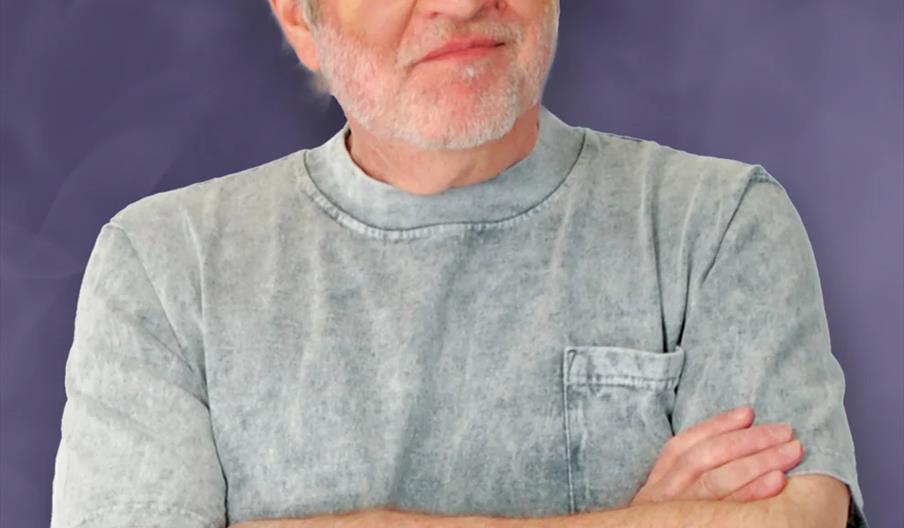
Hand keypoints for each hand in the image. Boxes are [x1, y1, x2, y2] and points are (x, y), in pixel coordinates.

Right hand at [629, 406, 803, 505]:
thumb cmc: (670, 526)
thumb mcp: (666, 505)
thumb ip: (685, 482)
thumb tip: (731, 449)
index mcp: (656, 486)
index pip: (682, 447)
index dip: (715, 426)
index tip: (748, 412)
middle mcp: (661, 499)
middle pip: (704, 460)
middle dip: (748, 441)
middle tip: (785, 432)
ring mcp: (677, 517)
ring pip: (716, 481)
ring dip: (758, 461)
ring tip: (791, 452)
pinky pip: (726, 512)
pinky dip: (753, 494)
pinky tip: (778, 483)